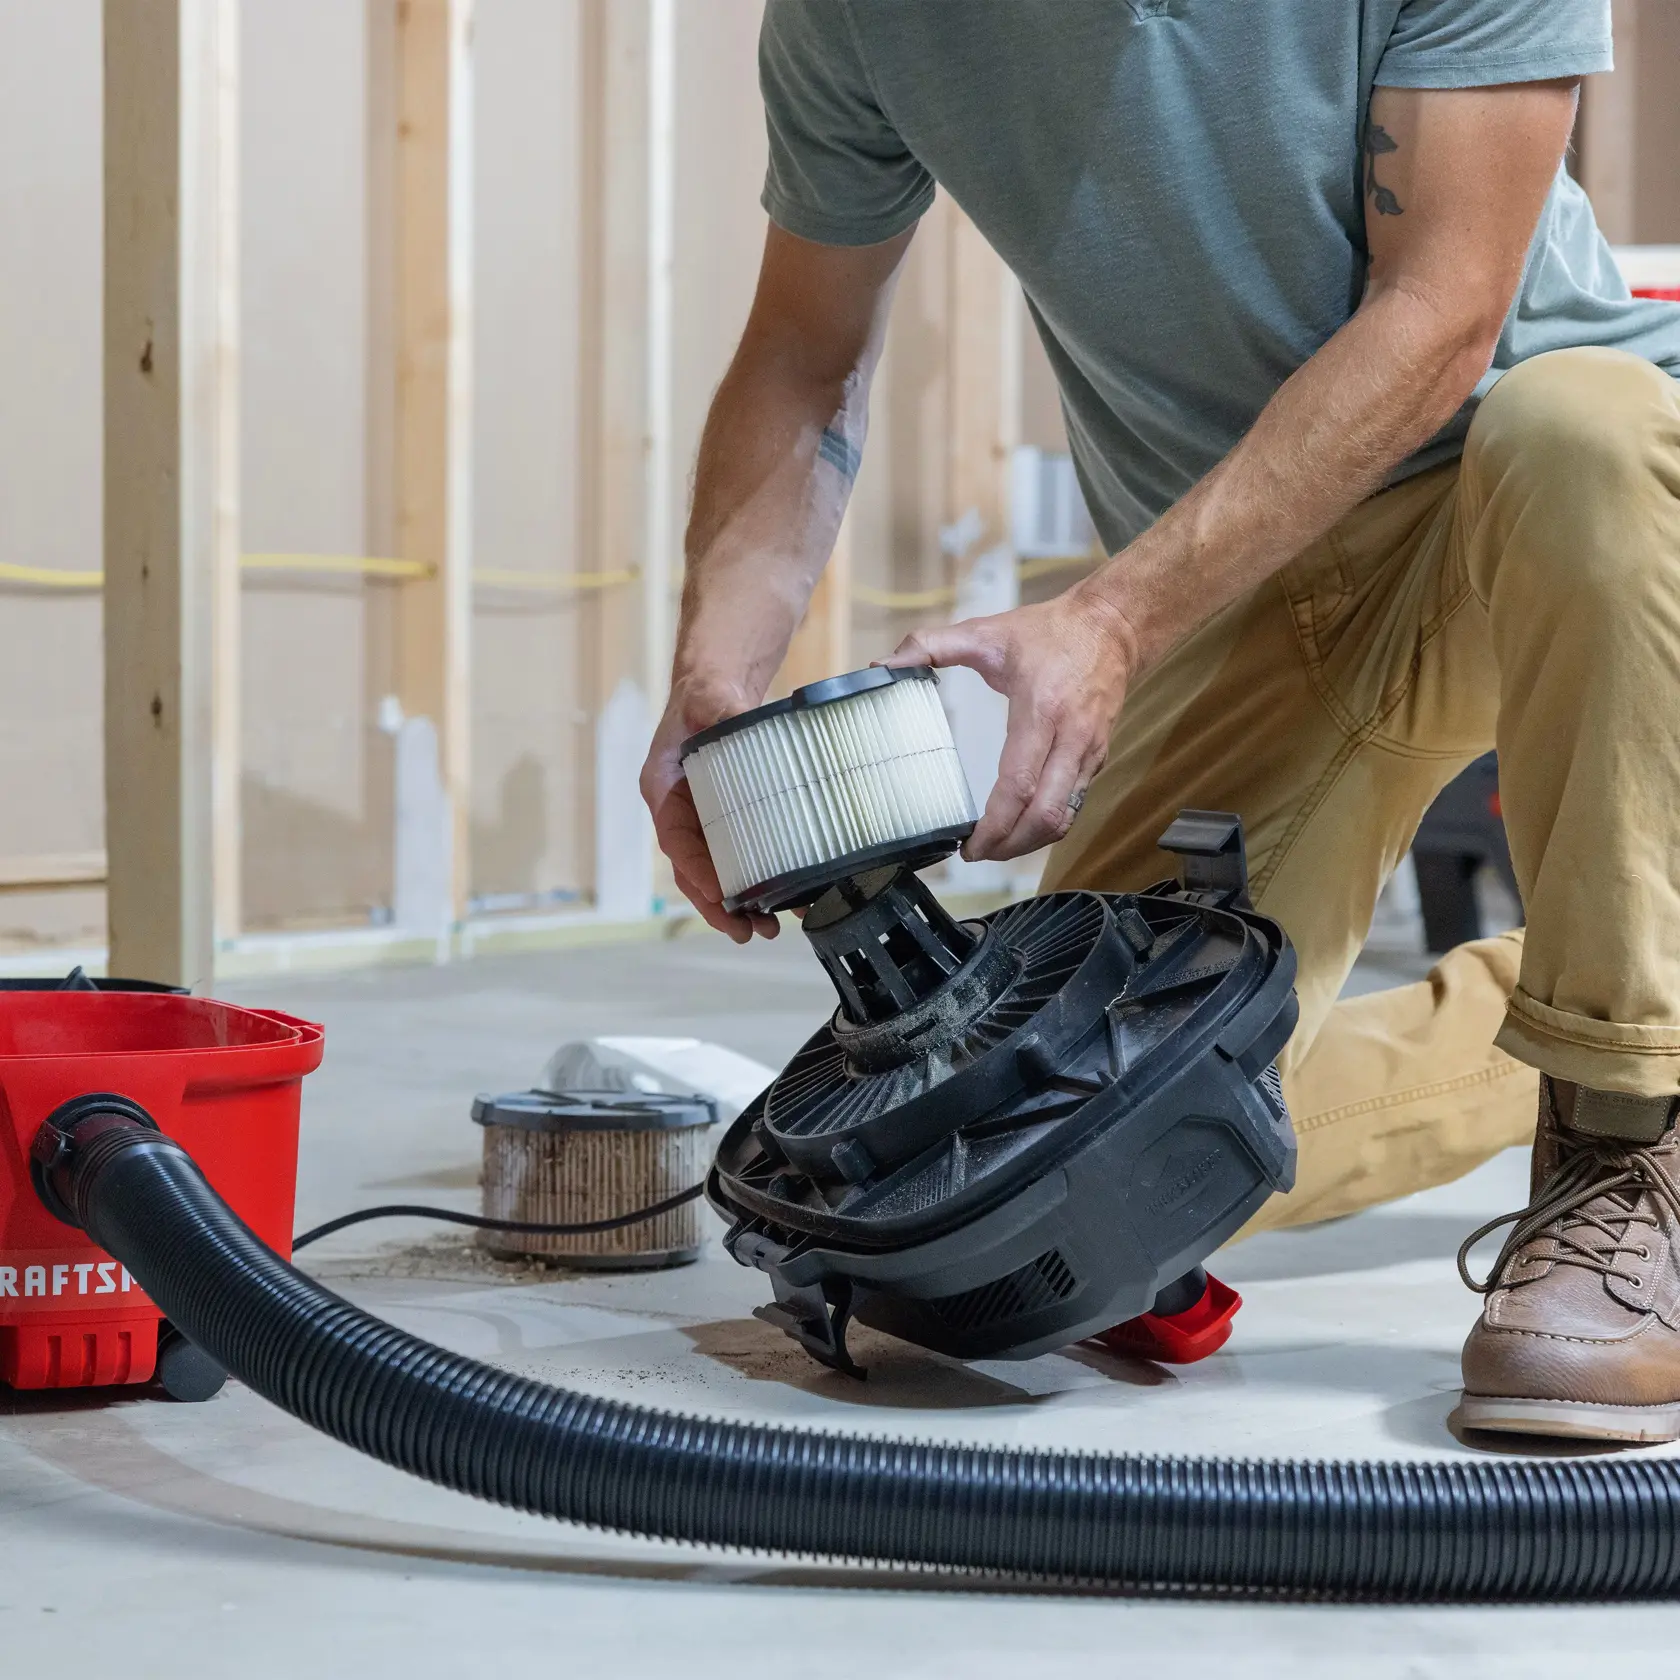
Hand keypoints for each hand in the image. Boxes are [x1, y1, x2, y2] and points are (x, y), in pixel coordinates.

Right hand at [641, 677, 781, 943]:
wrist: (718, 693)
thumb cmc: (706, 696)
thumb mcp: (709, 697)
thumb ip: (718, 709)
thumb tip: (737, 716)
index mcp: (664, 790)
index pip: (674, 838)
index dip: (694, 870)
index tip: (718, 893)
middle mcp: (681, 814)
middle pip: (694, 872)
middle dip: (718, 906)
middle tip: (748, 932)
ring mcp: (706, 824)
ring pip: (717, 875)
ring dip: (739, 907)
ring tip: (767, 930)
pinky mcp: (731, 825)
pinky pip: (741, 860)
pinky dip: (759, 883)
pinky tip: (786, 902)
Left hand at [887, 584, 1136, 860]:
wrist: (1112, 627)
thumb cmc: (1049, 632)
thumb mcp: (985, 631)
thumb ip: (929, 645)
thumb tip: (882, 664)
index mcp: (1041, 711)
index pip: (1020, 785)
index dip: (995, 825)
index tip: (968, 845)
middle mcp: (1071, 738)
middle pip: (1046, 816)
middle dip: (1011, 846)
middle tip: (977, 854)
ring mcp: (1090, 752)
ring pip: (1064, 819)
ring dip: (1029, 842)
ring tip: (995, 847)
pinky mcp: (1098, 759)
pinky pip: (1074, 805)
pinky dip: (1045, 825)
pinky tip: (1020, 826)